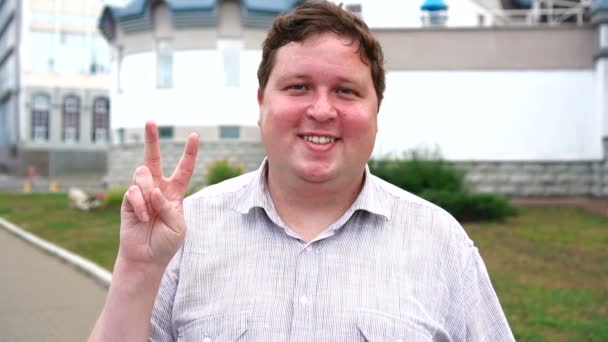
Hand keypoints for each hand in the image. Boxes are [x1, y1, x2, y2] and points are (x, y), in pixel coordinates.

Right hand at [119, 121, 198, 268]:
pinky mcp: (128, 201)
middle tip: (150, 120)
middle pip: (153, 158)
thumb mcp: (178, 226)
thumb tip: (154, 191)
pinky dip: (141, 205)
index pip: (184, 169)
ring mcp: (141, 193)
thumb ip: (170, 207)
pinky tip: (143, 218)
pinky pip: (134, 192)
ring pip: (143, 174)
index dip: (189, 153)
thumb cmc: (166, 242)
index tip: (194, 135)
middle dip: (151, 139)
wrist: (147, 257)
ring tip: (150, 213)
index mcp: (175, 193)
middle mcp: (157, 188)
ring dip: (148, 192)